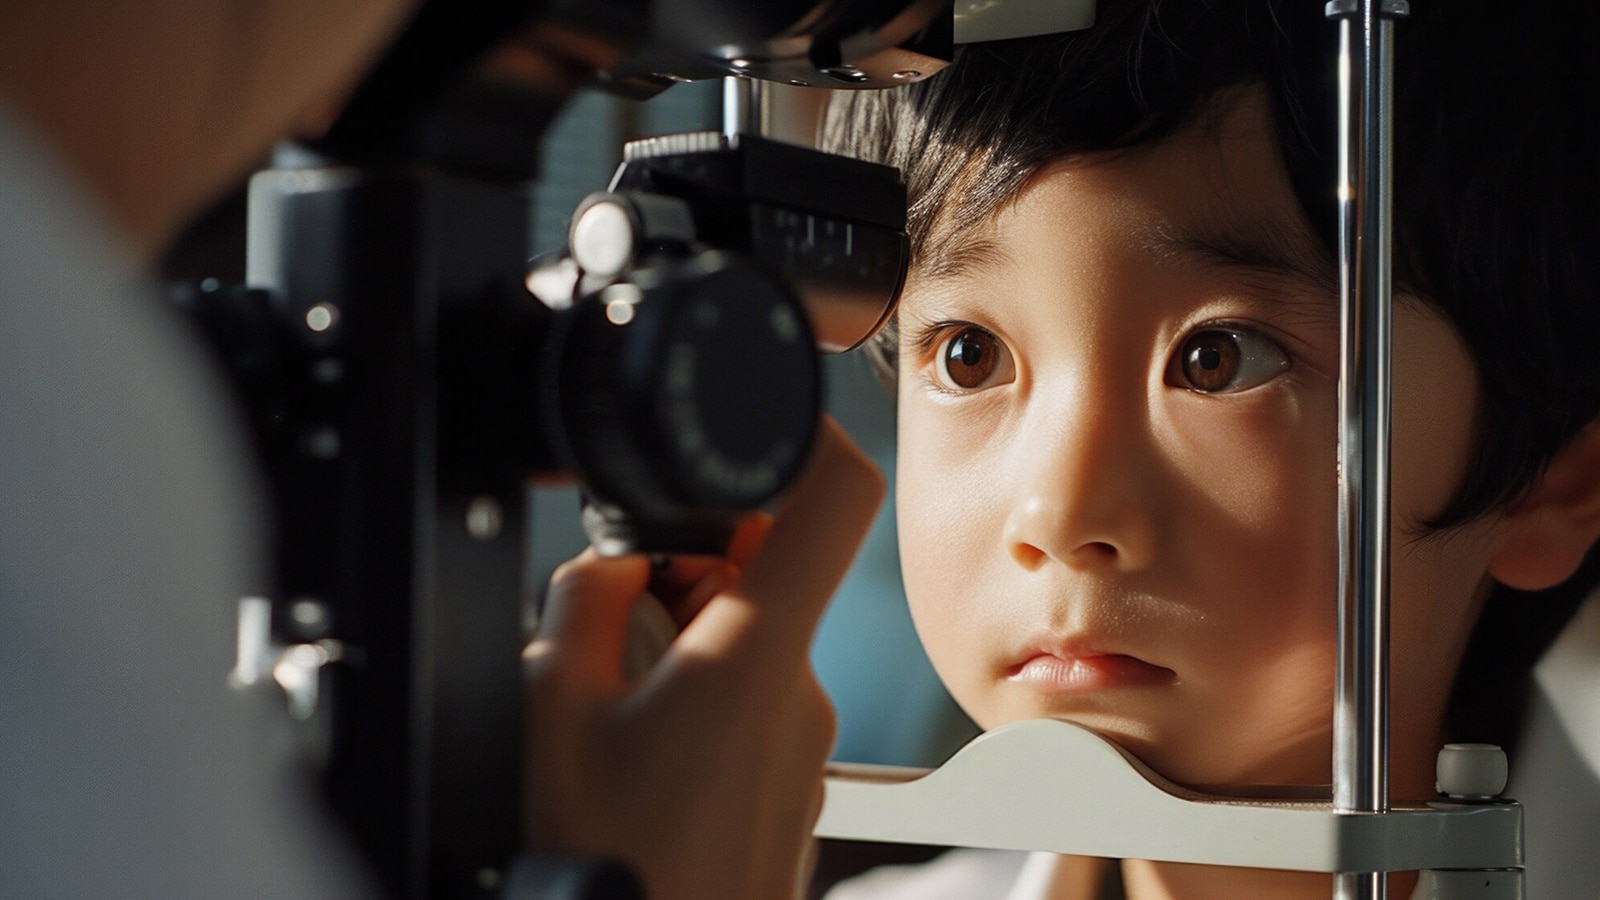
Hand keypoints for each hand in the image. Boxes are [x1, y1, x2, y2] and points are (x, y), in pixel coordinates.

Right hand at [522, 418, 884, 899]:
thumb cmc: (612, 865)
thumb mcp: (553, 708)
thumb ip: (588, 601)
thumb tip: (618, 557)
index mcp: (757, 655)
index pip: (837, 498)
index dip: (804, 435)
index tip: (756, 426)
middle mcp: (803, 694)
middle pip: (766, 571)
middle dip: (682, 576)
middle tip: (611, 635)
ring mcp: (805, 747)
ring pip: (750, 641)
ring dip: (682, 649)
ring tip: (613, 721)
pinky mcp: (793, 787)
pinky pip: (752, 704)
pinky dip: (697, 704)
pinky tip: (639, 762)